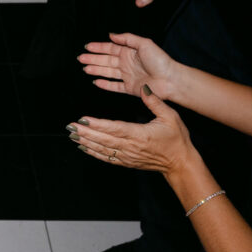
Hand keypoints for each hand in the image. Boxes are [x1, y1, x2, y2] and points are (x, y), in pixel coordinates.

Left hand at [72, 87, 195, 175]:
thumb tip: (144, 87)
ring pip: (102, 149)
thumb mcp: (171, 117)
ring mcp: (127, 156)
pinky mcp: (126, 162)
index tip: (83, 119)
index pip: (114, 128)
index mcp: (140, 134)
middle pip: (103, 139)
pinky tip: (83, 147)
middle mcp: (131, 146)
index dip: (97, 125)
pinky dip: (93, 152)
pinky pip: (107, 158)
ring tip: (72, 134)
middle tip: (70, 126)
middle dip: (85, 133)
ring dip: (86, 142)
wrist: (181, 164)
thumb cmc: (177, 140)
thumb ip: (155, 102)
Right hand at [78, 33, 177, 99]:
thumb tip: (111, 35)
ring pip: (107, 72)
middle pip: (106, 60)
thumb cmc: (160, 60)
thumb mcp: (144, 43)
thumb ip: (127, 38)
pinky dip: (105, 84)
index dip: (98, 47)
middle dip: (93, 59)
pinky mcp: (130, 88)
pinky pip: (114, 86)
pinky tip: (96, 82)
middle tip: (81, 58)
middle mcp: (127, 64)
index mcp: (130, 52)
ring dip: (96, 70)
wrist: (171, 80)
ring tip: (85, 69)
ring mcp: (128, 76)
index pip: (110, 48)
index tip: (87, 47)